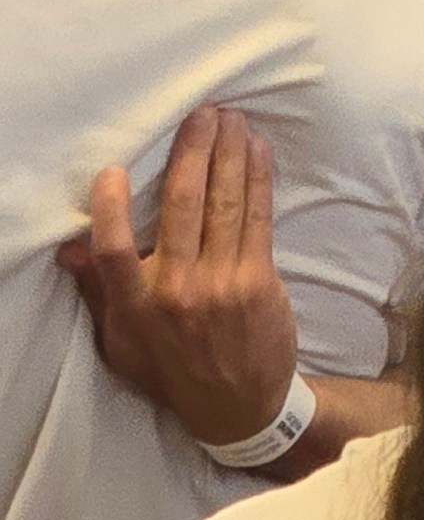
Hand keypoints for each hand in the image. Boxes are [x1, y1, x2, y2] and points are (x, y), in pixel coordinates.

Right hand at [59, 106, 296, 447]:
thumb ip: (99, 290)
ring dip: (228, 153)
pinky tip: (256, 150)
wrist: (238, 407)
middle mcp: (177, 291)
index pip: (114, 251)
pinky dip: (256, 178)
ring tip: (231, 118)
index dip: (110, 208)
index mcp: (136, 306)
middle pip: (182, 206)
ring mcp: (221, 284)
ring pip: (223, 203)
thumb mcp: (123, 342)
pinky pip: (257, 217)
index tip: (113, 170)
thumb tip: (68, 247)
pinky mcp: (258, 281)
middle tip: (202, 112)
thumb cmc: (173, 369)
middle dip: (192, 151)